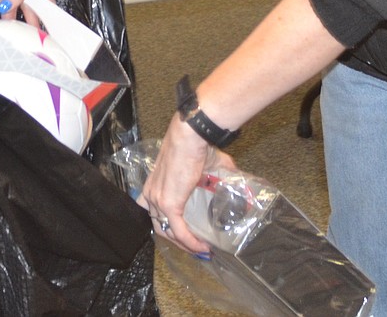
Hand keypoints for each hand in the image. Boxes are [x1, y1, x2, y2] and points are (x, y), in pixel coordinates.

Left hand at [140, 111, 237, 253]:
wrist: (190, 136)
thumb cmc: (195, 146)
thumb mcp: (204, 166)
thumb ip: (215, 175)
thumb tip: (235, 180)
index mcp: (155, 184)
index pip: (154, 211)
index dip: (169, 225)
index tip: (187, 234)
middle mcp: (151, 193)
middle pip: (159, 225)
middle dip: (178, 239)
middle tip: (195, 246)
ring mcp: (158, 200)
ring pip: (167, 232)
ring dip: (185, 244)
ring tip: (201, 249)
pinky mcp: (169, 204)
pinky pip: (179, 231)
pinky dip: (191, 242)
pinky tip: (203, 247)